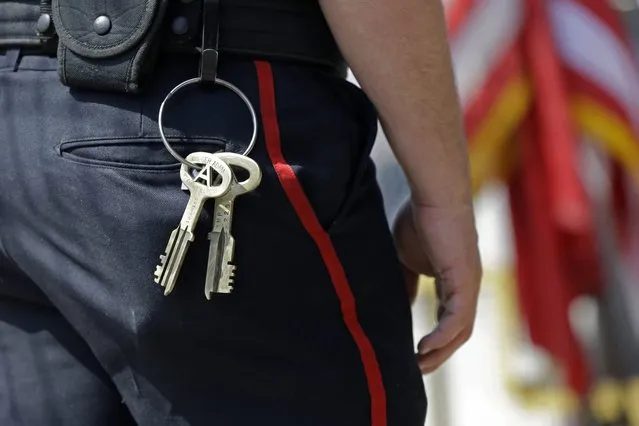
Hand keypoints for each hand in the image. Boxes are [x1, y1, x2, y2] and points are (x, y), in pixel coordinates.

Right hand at [393, 199, 481, 373]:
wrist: (434, 195)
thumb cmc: (421, 219)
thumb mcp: (408, 258)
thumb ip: (408, 282)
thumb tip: (403, 306)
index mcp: (453, 281)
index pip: (448, 319)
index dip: (433, 339)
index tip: (412, 353)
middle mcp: (466, 287)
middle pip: (457, 332)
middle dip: (438, 354)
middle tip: (415, 369)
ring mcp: (469, 286)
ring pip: (460, 331)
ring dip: (440, 352)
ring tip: (418, 366)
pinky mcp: (465, 281)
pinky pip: (457, 319)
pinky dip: (442, 337)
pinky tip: (424, 348)